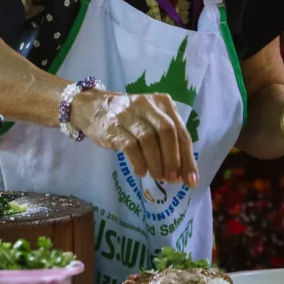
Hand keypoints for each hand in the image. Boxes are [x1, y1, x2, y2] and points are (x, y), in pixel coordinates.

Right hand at [72, 90, 199, 186]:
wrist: (92, 107)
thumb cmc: (128, 117)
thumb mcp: (150, 119)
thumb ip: (167, 138)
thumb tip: (183, 171)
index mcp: (162, 103)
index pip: (180, 131)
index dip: (187, 158)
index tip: (191, 180)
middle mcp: (147, 104)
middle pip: (167, 132)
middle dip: (173, 160)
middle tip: (173, 179)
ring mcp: (128, 114)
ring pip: (149, 139)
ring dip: (156, 163)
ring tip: (157, 176)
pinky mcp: (113, 126)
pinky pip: (130, 146)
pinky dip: (139, 162)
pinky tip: (141, 171)